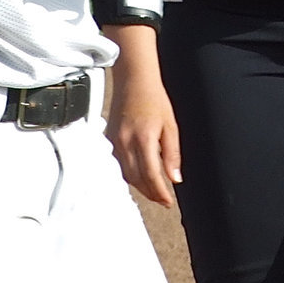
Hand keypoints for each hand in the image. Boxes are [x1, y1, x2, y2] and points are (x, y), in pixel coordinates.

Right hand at [105, 70, 181, 207]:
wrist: (133, 81)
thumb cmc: (154, 99)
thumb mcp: (170, 126)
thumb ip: (172, 154)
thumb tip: (175, 178)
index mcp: (144, 138)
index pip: (151, 175)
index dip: (160, 192)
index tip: (168, 201)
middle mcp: (125, 142)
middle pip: (136, 179)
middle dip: (150, 193)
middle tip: (163, 200)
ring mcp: (114, 141)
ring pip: (125, 174)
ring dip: (140, 186)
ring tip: (154, 191)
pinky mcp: (108, 139)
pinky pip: (118, 164)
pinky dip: (129, 174)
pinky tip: (140, 176)